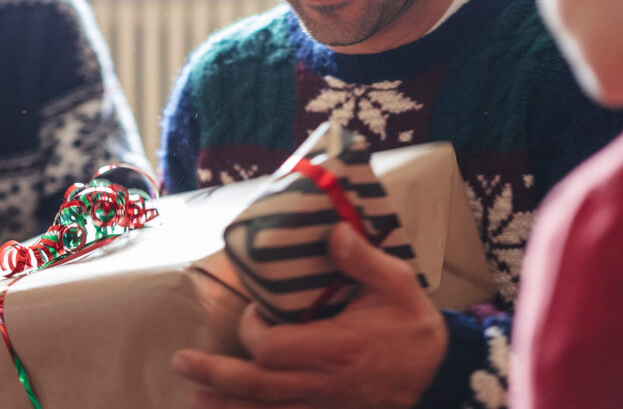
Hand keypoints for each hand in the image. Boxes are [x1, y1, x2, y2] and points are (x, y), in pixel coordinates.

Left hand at [171, 223, 446, 408]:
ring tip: (193, 397)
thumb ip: (363, 260)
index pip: (273, 349)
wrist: (440, 372)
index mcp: (339, 349)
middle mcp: (327, 384)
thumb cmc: (411, 322)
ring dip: (227, 406)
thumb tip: (331, 231)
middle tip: (181, 360)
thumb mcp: (398, 283)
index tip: (253, 310)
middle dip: (217, 373)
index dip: (252, 331)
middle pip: (259, 385)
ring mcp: (328, 406)